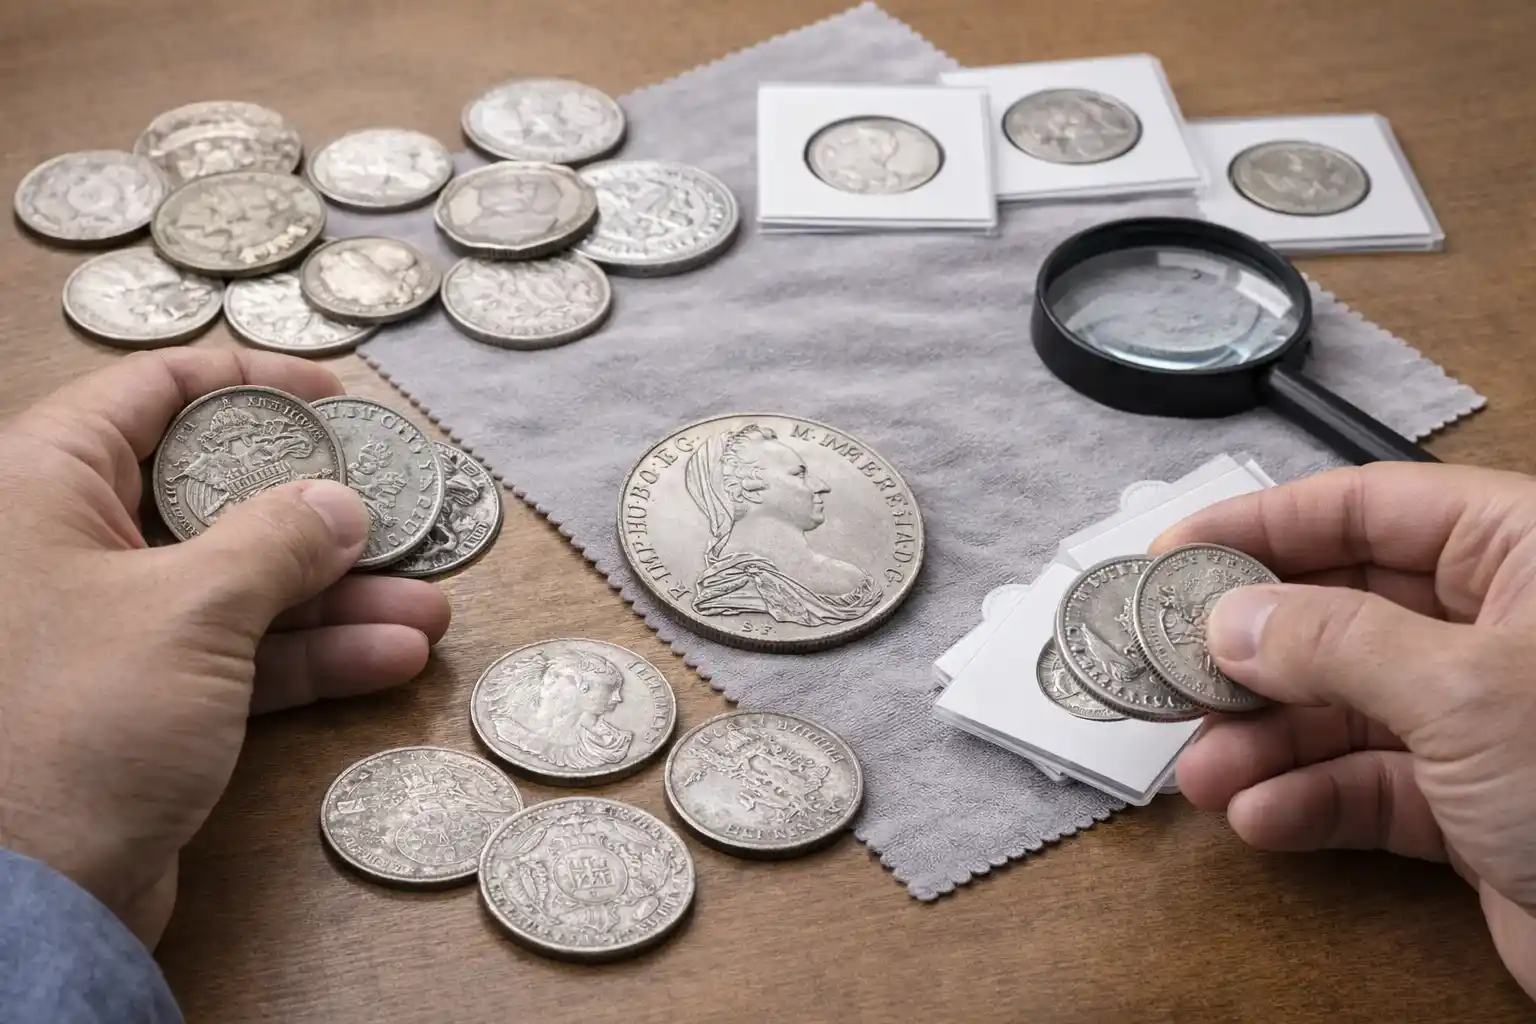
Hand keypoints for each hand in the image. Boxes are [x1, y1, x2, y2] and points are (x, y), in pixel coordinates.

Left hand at [0, 349, 450, 946]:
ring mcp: (106, 628)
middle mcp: (67, 545)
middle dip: (318, 513)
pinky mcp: (141, 703)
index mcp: (42, 486)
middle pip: (212, 495)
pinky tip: (391, 660)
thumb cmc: (76, 720)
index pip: (154, 391)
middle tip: (401, 513)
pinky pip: (236, 655)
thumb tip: (339, 504)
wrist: (22, 903)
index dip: (253, 385)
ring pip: (237, 584)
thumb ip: (276, 540)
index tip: (340, 401)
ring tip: (429, 606)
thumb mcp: (190, 609)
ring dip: (337, 597)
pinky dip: (310, 657)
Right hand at [1152, 462, 1535, 997]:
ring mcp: (1488, 719)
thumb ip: (1335, 642)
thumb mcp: (1464, 690)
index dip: (1264, 525)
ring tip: (1203, 767)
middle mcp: (1502, 628)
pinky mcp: (1479, 805)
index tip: (1175, 552)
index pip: (1368, 509)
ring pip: (1345, 707)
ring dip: (1266, 741)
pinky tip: (1262, 816)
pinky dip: (1311, 801)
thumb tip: (1234, 619)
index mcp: (1524, 554)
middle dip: (1253, 652)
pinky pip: (1371, 785)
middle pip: (1342, 612)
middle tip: (1172, 670)